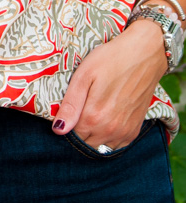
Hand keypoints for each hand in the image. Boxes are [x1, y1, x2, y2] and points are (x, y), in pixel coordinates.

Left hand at [51, 18, 167, 148]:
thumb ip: (71, 104)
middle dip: (78, 131)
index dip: (66, 124)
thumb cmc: (110, 59)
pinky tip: (105, 120)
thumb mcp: (84, 75)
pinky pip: (116, 146)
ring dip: (93, 137)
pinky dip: (107, 139)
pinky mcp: (135, 130)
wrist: (144, 54)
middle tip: (79, 109)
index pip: (71, 135)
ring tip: (92, 113)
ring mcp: (124, 132)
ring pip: (100, 147)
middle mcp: (110, 130)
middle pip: (85, 143)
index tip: (67, 110)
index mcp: (93, 117)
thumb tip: (58, 130)